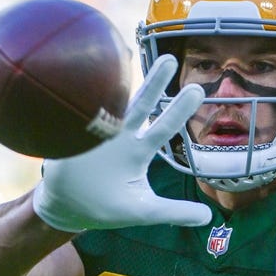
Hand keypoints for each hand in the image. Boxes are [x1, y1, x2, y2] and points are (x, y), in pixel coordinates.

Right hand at [33, 55, 211, 232]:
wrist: (68, 209)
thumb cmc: (108, 206)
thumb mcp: (143, 211)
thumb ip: (174, 212)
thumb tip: (208, 218)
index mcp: (138, 151)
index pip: (163, 127)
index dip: (178, 110)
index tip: (197, 90)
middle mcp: (119, 137)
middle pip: (140, 105)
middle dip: (154, 83)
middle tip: (172, 59)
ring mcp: (94, 135)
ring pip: (109, 103)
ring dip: (117, 82)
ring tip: (127, 56)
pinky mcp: (70, 139)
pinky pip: (76, 115)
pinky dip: (81, 98)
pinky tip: (87, 78)